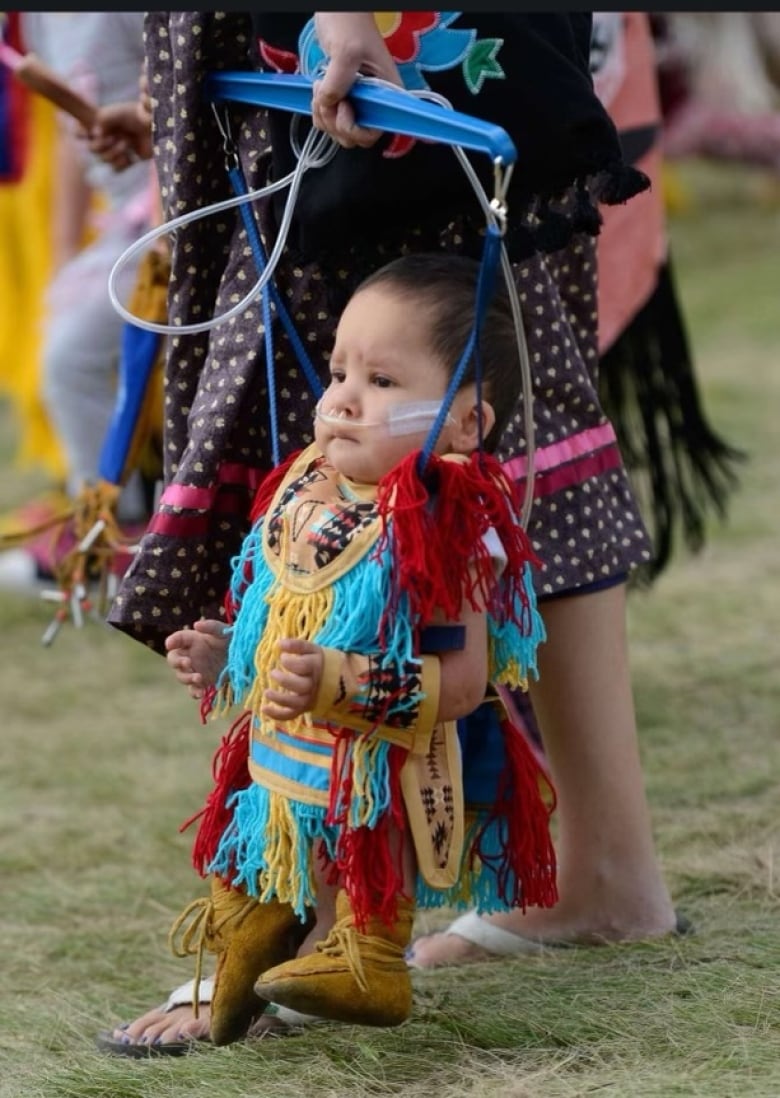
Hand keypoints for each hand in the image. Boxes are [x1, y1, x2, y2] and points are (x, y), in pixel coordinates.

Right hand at [80, 99, 152, 170]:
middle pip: (92, 149)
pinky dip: (122, 164)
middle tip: (116, 137)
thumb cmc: (135, 116)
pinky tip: (130, 157)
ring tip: (128, 143)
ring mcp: (115, 150)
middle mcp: (105, 138)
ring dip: (115, 153)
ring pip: (104, 160)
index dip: (80, 134)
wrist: (154, 126)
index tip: (91, 132)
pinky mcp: (127, 160)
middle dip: (103, 145)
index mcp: (99, 125)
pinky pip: (116, 169)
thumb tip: (95, 133)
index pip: (79, 132)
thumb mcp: (117, 113)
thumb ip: (103, 120)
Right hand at [165, 619, 228, 699]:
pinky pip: (194, 689)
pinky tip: (201, 693)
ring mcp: (194, 670)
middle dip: (177, 662)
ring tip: (199, 678)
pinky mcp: (203, 682)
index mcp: (192, 640)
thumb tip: (196, 624)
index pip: (177, 640)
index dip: (172, 641)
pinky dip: (195, 692)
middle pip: (174, 660)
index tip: (170, 644)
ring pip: (181, 676)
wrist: (244, 657)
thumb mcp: (224, 631)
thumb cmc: (231, 639)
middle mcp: (190, 655)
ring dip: (187, 678)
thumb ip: (211, 626)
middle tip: (188, 663)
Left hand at [262, 637, 323, 720]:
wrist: (339, 680)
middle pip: (300, 686)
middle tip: (272, 673)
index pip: (303, 666)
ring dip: (279, 699)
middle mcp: (313, 685)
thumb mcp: (312, 649)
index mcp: (316, 667)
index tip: (282, 657)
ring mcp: (309, 698)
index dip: (289, 662)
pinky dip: (277, 715)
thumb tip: (279, 643)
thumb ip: (297, 645)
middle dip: (284, 680)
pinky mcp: (304, 708)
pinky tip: (264, 709)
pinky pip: (291, 714)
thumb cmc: (320, 662)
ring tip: (266, 692)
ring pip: (295, 703)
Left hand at [311, 12, 402, 147]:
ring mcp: (357, 102)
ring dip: (323, 114)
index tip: (344, 107)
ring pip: (338, 130)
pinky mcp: (342, 98)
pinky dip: (319, 109)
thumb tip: (330, 104)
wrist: (338, 11)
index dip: (355, 129)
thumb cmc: (350, 23)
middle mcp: (374, 102)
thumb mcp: (346, 52)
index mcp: (387, 94)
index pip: (374, 132)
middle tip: (327, 96)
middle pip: (353, 136)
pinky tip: (320, 89)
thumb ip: (338, 82)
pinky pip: (328, 119)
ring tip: (322, 86)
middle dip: (334, 121)